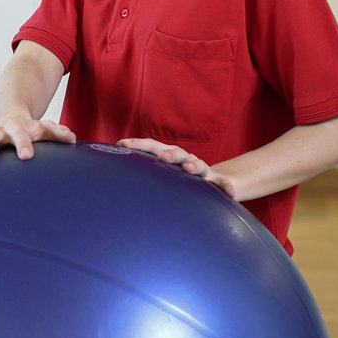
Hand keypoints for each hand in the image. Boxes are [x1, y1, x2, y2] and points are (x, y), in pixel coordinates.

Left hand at [116, 137, 236, 197]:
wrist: (214, 183)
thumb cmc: (178, 180)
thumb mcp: (161, 176)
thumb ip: (140, 174)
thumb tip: (107, 177)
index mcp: (168, 156)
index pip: (151, 147)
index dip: (137, 145)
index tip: (121, 144)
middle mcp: (185, 159)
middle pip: (176, 153)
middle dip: (169, 154)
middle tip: (162, 157)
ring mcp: (203, 171)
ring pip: (199, 165)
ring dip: (194, 165)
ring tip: (190, 168)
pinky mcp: (218, 183)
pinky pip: (224, 184)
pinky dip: (228, 187)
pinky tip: (230, 193)